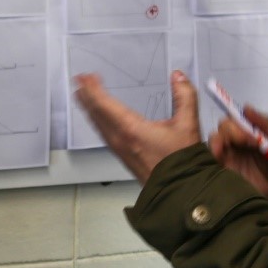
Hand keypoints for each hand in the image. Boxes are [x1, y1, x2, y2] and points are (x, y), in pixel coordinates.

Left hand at [74, 70, 200, 185]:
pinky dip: (96, 119)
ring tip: (82, 94)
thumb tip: (178, 77)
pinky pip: (102, 133)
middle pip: (95, 113)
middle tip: (79, 80)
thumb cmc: (181, 162)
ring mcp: (118, 149)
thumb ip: (185, 97)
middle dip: (86, 94)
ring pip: (97, 124)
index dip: (92, 89)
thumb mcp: (188, 126)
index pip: (104, 104)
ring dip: (88, 107)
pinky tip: (97, 117)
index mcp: (130, 129)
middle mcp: (119, 139)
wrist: (179, 191)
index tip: (86, 76)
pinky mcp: (121, 155)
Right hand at [208, 104, 267, 203]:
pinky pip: (212, 158)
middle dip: (232, 131)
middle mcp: (236, 142)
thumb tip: (245, 108)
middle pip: (222, 128)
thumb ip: (264, 123)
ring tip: (236, 149)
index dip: (238, 122)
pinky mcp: (225, 169)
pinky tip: (220, 155)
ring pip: (214, 141)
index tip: (252, 133)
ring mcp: (229, 156)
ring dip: (221, 141)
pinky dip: (213, 153)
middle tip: (250, 142)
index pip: (234, 119)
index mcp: (248, 132)